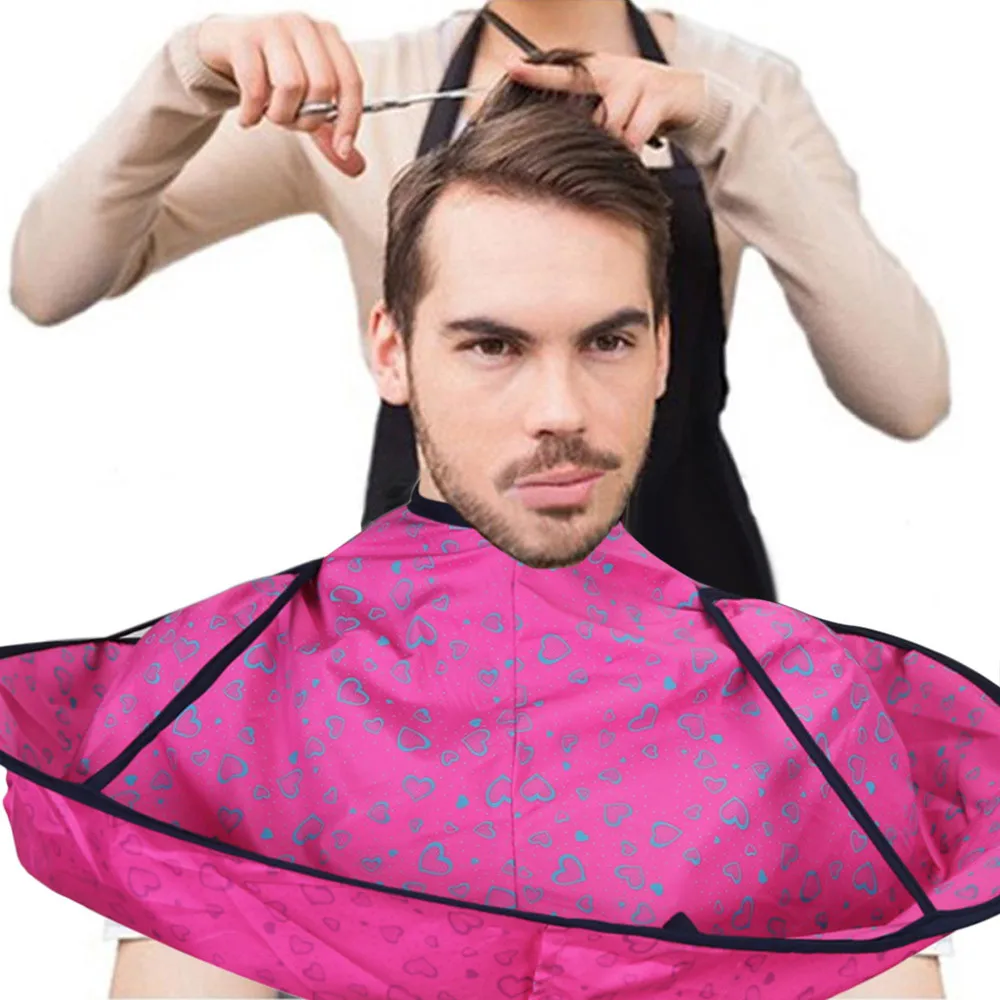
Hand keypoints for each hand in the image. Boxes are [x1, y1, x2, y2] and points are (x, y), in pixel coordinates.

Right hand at [197, 12, 366, 175]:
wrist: (224, 45)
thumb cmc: (271, 71)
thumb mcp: (305, 100)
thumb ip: (328, 132)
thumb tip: (355, 166)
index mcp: (328, 37)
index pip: (351, 82)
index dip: (350, 120)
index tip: (342, 148)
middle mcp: (304, 26)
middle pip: (323, 86)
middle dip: (307, 118)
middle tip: (290, 121)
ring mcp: (274, 27)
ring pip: (291, 85)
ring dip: (280, 115)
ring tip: (269, 114)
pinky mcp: (243, 37)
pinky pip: (255, 87)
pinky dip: (252, 113)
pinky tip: (248, 118)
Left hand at [504, 52, 707, 151]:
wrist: (689, 97)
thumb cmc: (641, 105)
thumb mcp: (612, 104)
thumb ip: (589, 115)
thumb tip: (557, 139)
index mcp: (598, 71)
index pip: (562, 72)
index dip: (536, 72)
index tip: (511, 67)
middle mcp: (615, 70)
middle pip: (588, 112)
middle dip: (591, 136)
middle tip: (603, 145)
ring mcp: (637, 79)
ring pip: (611, 125)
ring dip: (616, 145)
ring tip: (625, 146)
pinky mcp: (658, 95)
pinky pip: (635, 133)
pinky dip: (633, 148)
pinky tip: (637, 150)